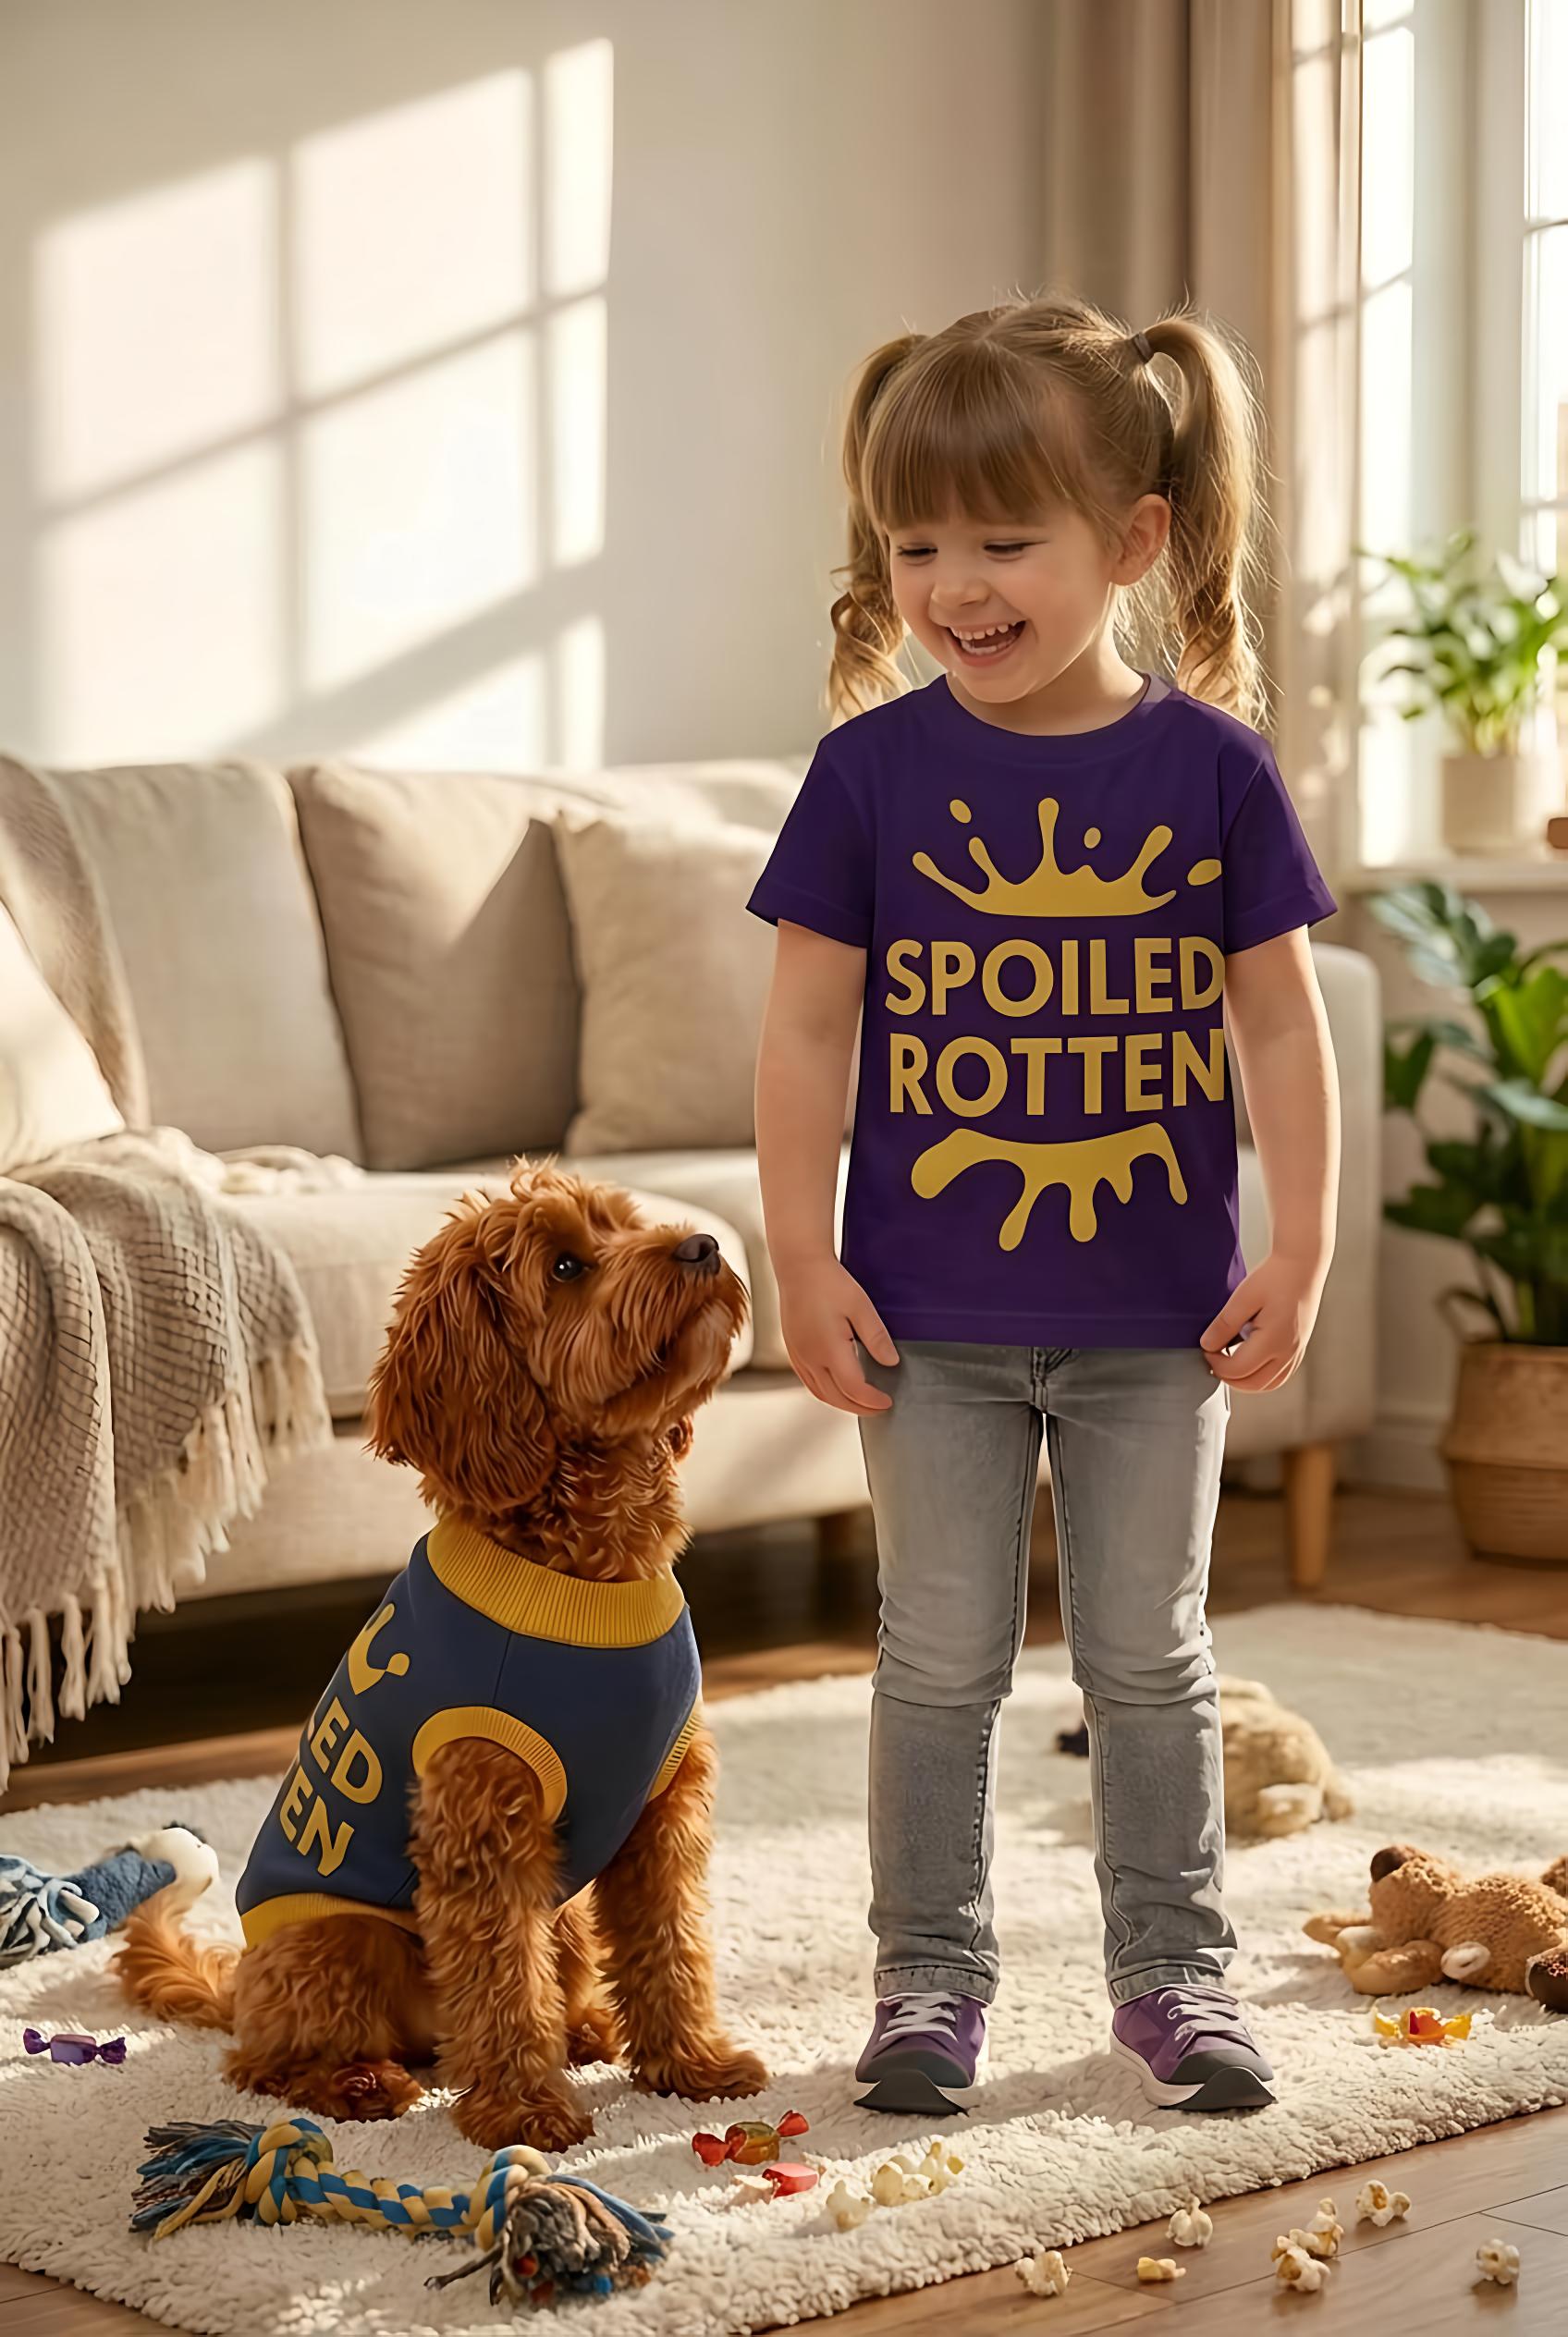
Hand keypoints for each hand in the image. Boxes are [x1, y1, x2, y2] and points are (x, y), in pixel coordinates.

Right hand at [777, 1257, 898, 1413]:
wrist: (798, 1267)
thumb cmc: (829, 1282)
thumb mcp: (861, 1306)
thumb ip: (876, 1337)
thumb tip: (891, 1362)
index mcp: (828, 1348)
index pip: (853, 1389)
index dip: (872, 1400)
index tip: (887, 1401)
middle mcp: (810, 1357)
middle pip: (836, 1398)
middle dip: (860, 1408)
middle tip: (880, 1408)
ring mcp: (798, 1356)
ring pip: (820, 1393)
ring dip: (842, 1403)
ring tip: (862, 1403)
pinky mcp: (792, 1351)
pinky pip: (809, 1382)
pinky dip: (826, 1392)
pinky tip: (838, 1388)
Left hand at [1199, 1254, 1324, 1393]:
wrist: (1303, 1266)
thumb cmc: (1275, 1277)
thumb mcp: (1242, 1298)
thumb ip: (1224, 1325)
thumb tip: (1207, 1346)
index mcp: (1274, 1341)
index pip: (1237, 1369)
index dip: (1215, 1363)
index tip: (1206, 1348)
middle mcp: (1288, 1352)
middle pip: (1252, 1384)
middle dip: (1227, 1376)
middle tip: (1213, 1359)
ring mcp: (1296, 1353)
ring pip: (1267, 1384)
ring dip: (1244, 1380)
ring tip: (1229, 1362)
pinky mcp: (1299, 1349)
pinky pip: (1280, 1376)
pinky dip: (1261, 1376)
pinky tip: (1249, 1360)